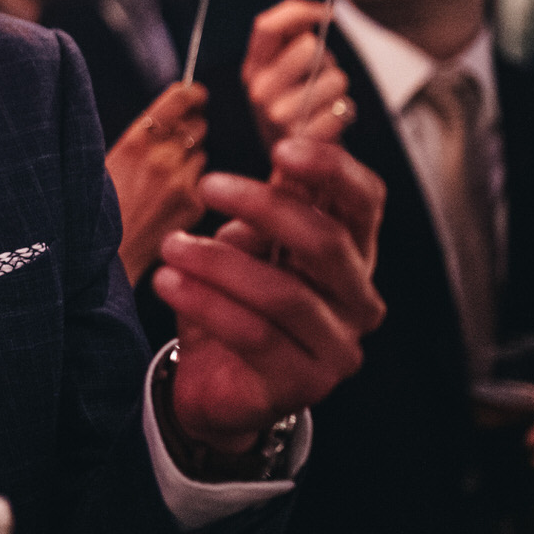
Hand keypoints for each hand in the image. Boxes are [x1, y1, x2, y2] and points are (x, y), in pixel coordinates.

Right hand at [107, 82, 208, 284]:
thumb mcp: (105, 161)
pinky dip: (189, 188)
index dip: (192, 94)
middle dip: (189, 128)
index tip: (195, 93)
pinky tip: (165, 202)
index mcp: (136, 141)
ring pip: (201, 154)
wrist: (99, 259)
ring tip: (161, 180)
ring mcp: (182, 184)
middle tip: (175, 140)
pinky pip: (201, 183)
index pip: (181, 99)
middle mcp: (163, 158)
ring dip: (189, 160)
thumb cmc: (92, 208)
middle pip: (197, 124)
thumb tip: (172, 117)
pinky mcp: (194, 206)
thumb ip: (140, 138)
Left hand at [153, 137, 386, 454]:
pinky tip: (168, 282)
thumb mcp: (246, 247)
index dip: (332, 170)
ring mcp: (338, 348)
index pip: (366, 202)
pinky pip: (252, 333)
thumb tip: (281, 165)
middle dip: (263, 206)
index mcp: (353, 256)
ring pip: (282, 291)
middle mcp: (359, 301)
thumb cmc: (233, 303)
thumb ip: (266, 212)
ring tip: (171, 245)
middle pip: (325, 240)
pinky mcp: (304, 384)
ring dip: (217, 261)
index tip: (281, 148)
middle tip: (207, 185)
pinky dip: (203, 301)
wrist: (214, 384)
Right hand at [241, 0, 356, 149]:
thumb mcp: (284, 75)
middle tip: (321, 80)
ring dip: (339, 89)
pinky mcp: (302, 139)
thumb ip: (293, 41)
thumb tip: (321, 12)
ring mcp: (277, 116)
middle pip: (308, 47)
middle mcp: (258, 91)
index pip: (267, 25)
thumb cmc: (297, 110)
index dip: (300, 11)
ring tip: (326, 105)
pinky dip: (344, 113)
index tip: (326, 14)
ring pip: (334, 78)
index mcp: (252, 70)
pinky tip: (331, 123)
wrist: (296, 167)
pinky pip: (342, 109)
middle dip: (326, 59)